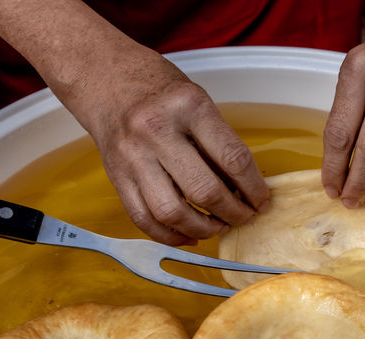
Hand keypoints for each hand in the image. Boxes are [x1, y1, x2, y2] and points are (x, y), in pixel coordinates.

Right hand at [0, 0, 268, 246]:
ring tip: (219, 227)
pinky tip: (188, 235)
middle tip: (245, 217)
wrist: (102, 76)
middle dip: (234, 213)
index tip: (262, 201)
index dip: (254, 188)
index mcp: (188, 107)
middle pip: (205, 191)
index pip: (232, 159)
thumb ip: (218, 141)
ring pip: (173, 213)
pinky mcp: (116, 177)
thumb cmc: (156, 88)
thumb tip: (245, 188)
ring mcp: (133, 157)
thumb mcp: (196, 100)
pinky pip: (144, 219)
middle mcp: (157, 132)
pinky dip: (170, 235)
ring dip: (203, 229)